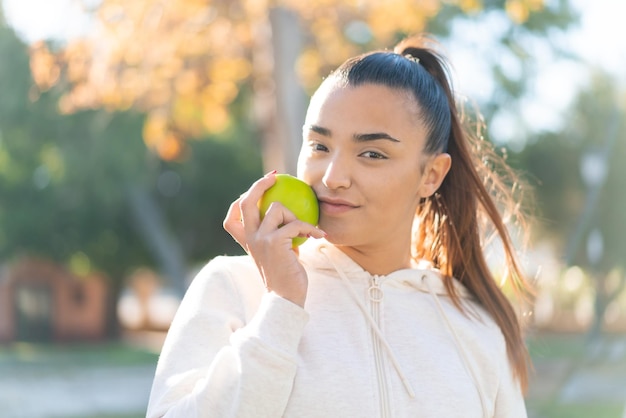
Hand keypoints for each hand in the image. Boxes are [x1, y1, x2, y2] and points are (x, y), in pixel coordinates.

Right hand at [223, 172, 325, 306]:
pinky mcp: (275, 242)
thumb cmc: (286, 279)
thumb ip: (278, 239)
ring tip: (308, 230)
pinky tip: (320, 235)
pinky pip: (296, 224)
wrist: (285, 300)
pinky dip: (310, 228)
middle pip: (246, 202)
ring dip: (295, 216)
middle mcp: (251, 238)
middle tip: (274, 177)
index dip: (239, 201)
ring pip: (277, 209)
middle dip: (259, 184)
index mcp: (248, 242)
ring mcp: (261, 239)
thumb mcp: (278, 256)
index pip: (232, 218)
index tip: (257, 191)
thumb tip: (290, 222)